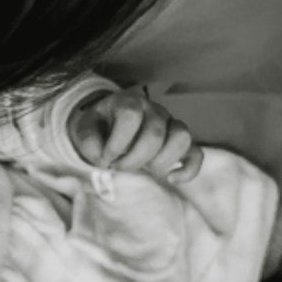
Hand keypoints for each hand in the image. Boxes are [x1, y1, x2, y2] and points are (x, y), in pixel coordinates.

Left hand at [68, 85, 201, 183]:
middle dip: (134, 159)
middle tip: (120, 168)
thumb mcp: (85, 130)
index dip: (117, 142)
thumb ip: (89, 141)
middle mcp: (153, 110)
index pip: (130, 115)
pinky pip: (196, 153)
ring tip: (147, 171)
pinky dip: (188, 169)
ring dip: (162, 161)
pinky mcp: (179, 144)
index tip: (106, 158)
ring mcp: (170, 125)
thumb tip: (104, 158)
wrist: (111, 127)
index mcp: (129, 102)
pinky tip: (171, 179)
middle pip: (155, 133)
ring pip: (181, 137)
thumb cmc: (100, 130)